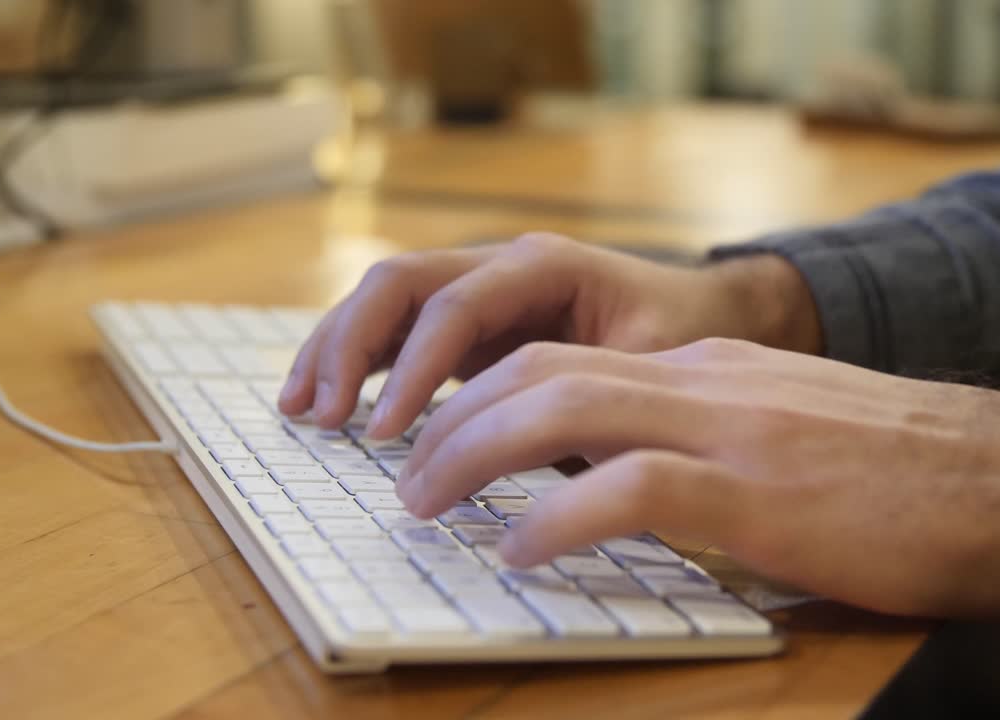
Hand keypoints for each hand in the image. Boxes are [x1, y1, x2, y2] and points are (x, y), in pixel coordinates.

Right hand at [278, 234, 820, 432]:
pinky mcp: (468, 321)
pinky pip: (397, 328)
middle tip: (324, 416)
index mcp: (543, 266)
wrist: (699, 311)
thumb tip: (518, 450)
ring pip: (386, 299)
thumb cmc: (677, 335)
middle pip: (401, 282)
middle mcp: (500, 265)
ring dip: (336, 348)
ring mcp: (479, 288)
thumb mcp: (651, 364)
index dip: (414, 365)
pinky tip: (325, 402)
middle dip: (352, 345)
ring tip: (300, 409)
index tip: (387, 430)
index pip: (457, 305)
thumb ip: (586, 394)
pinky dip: (356, 360)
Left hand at [395, 339, 999, 619]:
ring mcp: (729, 429)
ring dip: (474, 452)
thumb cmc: (905, 477)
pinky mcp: (757, 492)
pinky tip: (516, 547)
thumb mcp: (788, 435)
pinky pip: (629, 485)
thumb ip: (711, 442)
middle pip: (541, 369)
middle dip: (454, 416)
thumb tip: (630, 481)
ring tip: (425, 500)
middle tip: (407, 470)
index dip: (486, 397)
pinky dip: (555, 515)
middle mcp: (706, 383)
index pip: (567, 359)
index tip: (443, 440)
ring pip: (564, 406)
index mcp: (710, 372)